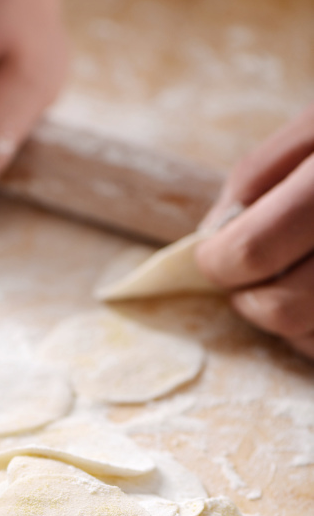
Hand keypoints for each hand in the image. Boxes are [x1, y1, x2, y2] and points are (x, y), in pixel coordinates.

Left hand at [196, 102, 313, 358]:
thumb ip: (257, 178)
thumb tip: (213, 238)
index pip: (253, 250)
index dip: (217, 262)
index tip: (211, 255)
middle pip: (283, 307)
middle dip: (247, 297)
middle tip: (245, 274)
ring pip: (311, 337)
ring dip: (285, 321)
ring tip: (290, 281)